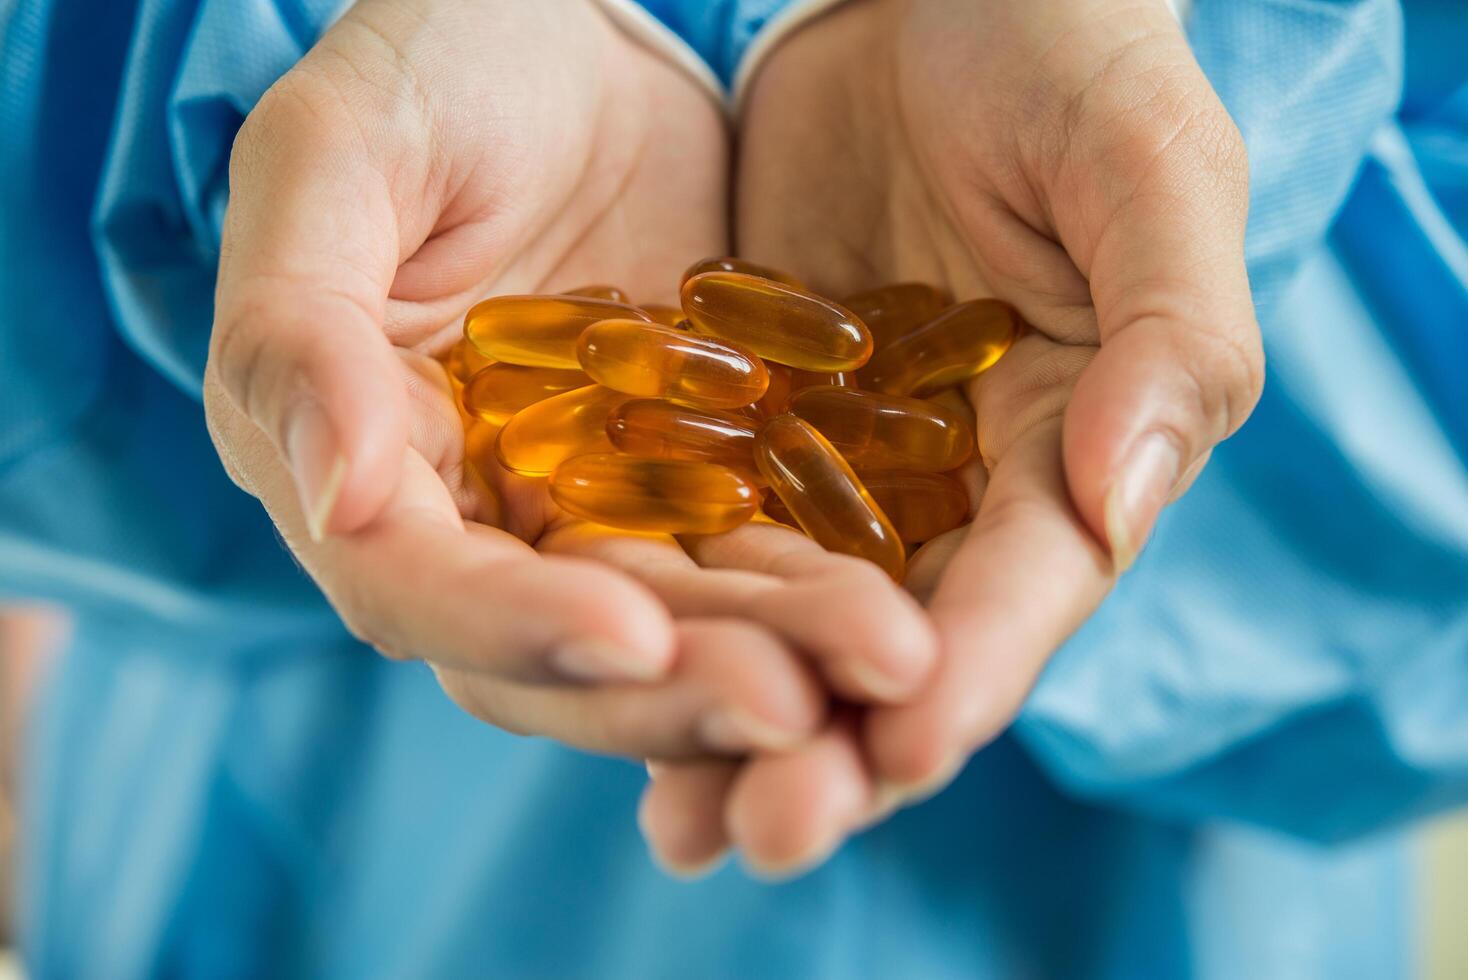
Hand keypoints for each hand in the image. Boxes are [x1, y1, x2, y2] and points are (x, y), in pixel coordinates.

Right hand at [205, 0, 934, 767]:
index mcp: (352, 458)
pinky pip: (761, 549)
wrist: (565, 34)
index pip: (412, 584)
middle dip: (670, 691)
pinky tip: (908, 602)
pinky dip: (823, 583)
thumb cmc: (427, 69)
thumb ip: (299, 325)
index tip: (630, 634)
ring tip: (886, 660)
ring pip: (677, 618)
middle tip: (793, 706)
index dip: (511, 624)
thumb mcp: (336, 155)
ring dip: (774, 655)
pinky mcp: (694, 474)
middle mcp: (470, 515)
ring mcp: (590, 505)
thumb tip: (334, 499)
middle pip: (556, 649)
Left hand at [640, 0, 1263, 874]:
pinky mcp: (739, 424)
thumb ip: (1173, 327)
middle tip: (762, 830)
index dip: (977, 665)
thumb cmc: (1063, 53)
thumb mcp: (1143, 162)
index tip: (907, 736)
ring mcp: (840, 464)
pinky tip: (602, 680)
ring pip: (789, 618)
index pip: (1031, 580)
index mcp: (1074, 440)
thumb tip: (1130, 494)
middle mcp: (956, 483)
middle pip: (901, 639)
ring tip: (680, 822)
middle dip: (837, 740)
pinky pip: (694, 531)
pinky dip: (657, 610)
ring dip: (733, 718)